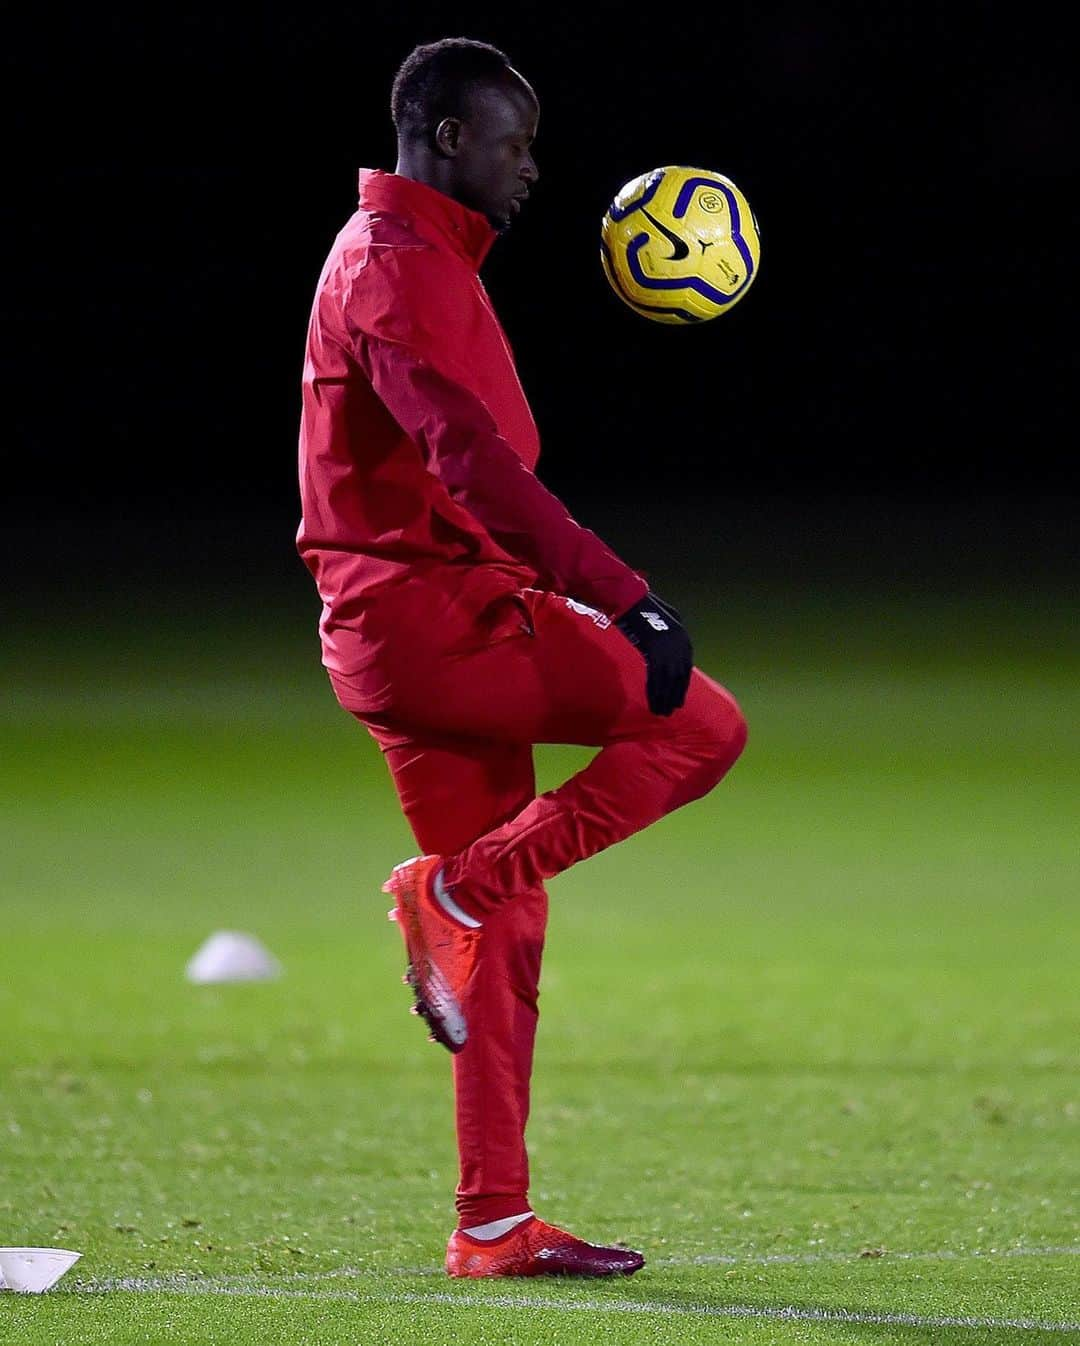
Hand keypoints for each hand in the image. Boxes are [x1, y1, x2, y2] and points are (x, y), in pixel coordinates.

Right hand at [615, 591, 693, 715]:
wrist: (633, 600)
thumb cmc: (645, 607)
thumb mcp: (667, 618)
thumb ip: (672, 634)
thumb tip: (673, 648)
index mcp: (684, 640)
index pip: (685, 669)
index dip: (681, 686)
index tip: (677, 699)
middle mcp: (680, 646)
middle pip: (679, 677)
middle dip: (674, 695)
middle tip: (670, 710)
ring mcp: (669, 650)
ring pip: (668, 681)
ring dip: (664, 698)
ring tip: (661, 711)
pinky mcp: (655, 652)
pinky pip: (656, 677)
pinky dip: (655, 692)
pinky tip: (653, 702)